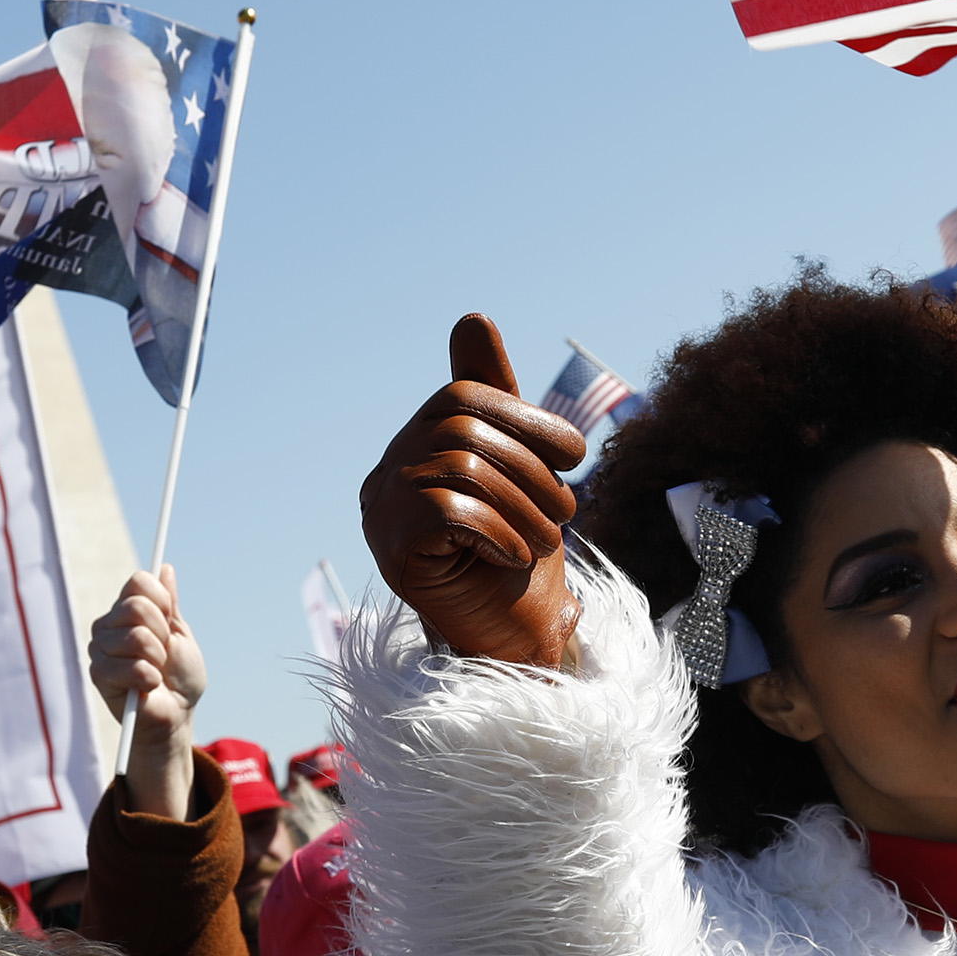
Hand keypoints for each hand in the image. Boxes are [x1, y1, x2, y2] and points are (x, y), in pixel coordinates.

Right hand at [89, 568, 208, 816]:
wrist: (176, 714)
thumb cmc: (180, 676)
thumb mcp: (181, 635)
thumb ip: (169, 604)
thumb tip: (164, 568)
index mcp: (127, 610)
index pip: (138, 583)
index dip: (161, 600)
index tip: (170, 621)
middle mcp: (109, 625)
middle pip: (136, 607)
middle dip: (162, 633)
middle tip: (163, 654)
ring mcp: (100, 649)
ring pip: (136, 637)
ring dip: (158, 659)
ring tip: (156, 672)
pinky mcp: (99, 675)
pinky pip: (132, 667)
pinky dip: (150, 679)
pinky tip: (147, 687)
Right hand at [357, 317, 584, 667]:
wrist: (517, 639)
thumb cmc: (521, 554)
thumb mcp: (521, 467)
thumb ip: (496, 401)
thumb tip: (471, 316)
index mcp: (414, 446)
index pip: (463, 398)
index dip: (526, 417)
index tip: (576, 453)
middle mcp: (385, 474)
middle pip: (462, 428)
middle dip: (531, 468)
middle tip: (565, 513)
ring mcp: (381, 512)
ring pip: (460, 468)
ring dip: (523, 506)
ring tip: (545, 540)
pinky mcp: (390, 551)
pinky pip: (447, 510)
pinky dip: (498, 532)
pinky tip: (513, 558)